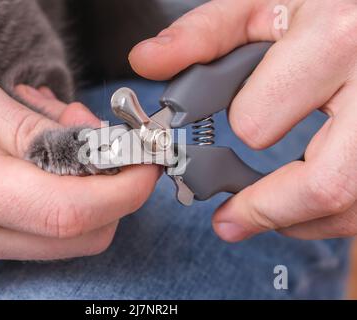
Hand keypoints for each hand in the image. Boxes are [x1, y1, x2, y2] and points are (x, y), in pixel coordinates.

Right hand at [0, 56, 158, 264]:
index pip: (68, 212)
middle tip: (99, 136)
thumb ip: (32, 130)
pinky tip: (46, 158)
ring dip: (88, 189)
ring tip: (62, 135)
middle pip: (81, 235)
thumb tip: (92, 152)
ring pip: (69, 237)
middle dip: (111, 187)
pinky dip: (64, 197)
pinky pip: (45, 232)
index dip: (122, 191)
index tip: (145, 163)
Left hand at [129, 0, 356, 240]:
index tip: (233, 131)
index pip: (260, 122)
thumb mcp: (260, 6)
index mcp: (332, 40)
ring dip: (298, 219)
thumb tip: (146, 60)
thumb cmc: (323, 7)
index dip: (241, 129)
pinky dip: (332, 213)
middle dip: (266, 210)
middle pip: (324, 185)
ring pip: (350, 206)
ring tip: (268, 210)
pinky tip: (305, 198)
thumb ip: (202, 34)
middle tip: (230, 219)